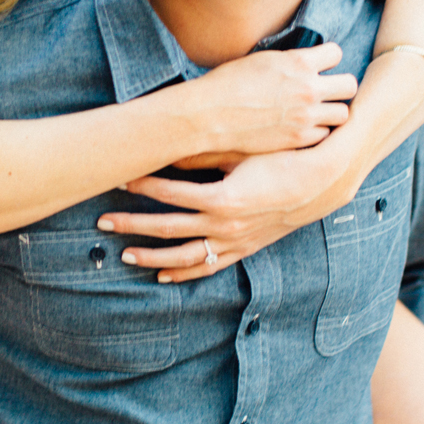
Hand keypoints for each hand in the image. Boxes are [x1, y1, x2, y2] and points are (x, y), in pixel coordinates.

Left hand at [97, 134, 361, 282]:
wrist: (322, 182)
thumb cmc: (282, 159)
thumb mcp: (243, 151)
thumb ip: (204, 153)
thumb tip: (167, 148)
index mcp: (222, 197)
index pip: (170, 192)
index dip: (141, 185)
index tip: (118, 178)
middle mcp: (225, 225)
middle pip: (167, 228)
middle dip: (131, 224)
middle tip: (101, 221)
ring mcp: (233, 241)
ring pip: (184, 256)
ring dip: (152, 256)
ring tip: (124, 254)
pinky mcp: (242, 249)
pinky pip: (208, 267)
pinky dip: (184, 274)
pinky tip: (162, 275)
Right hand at [174, 44, 358, 157]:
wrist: (208, 115)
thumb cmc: (227, 84)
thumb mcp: (262, 60)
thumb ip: (291, 62)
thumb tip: (305, 63)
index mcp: (298, 62)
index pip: (337, 53)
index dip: (328, 60)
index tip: (320, 67)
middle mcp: (308, 88)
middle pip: (349, 85)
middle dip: (339, 88)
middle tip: (326, 93)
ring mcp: (306, 116)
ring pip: (343, 114)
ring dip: (332, 113)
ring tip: (316, 114)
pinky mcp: (298, 139)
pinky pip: (324, 135)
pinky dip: (317, 133)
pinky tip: (302, 130)